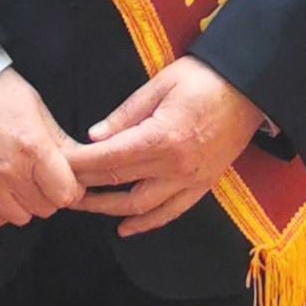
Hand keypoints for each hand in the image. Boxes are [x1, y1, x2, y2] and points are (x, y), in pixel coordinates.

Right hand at [0, 67, 85, 228]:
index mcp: (33, 147)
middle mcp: (9, 170)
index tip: (66, 181)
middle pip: (44, 208)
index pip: (65, 193)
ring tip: (19, 184)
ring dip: (24, 205)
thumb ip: (59, 142)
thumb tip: (82, 165)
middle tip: (42, 180)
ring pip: (19, 217)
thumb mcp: (36, 108)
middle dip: (49, 196)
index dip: (70, 189)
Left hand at [66, 56, 264, 236]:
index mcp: (161, 138)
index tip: (55, 165)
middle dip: (85, 187)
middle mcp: (174, 166)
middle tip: (57, 188)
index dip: (78, 165)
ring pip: (141, 206)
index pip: (108, 159)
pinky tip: (126, 227)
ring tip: (83, 207)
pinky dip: (148, 223)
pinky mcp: (203, 185)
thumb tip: (94, 136)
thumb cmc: (203, 78)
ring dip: (109, 210)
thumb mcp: (160, 85)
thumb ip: (126, 114)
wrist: (250, 88)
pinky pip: (172, 211)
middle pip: (119, 184)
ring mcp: (190, 179)